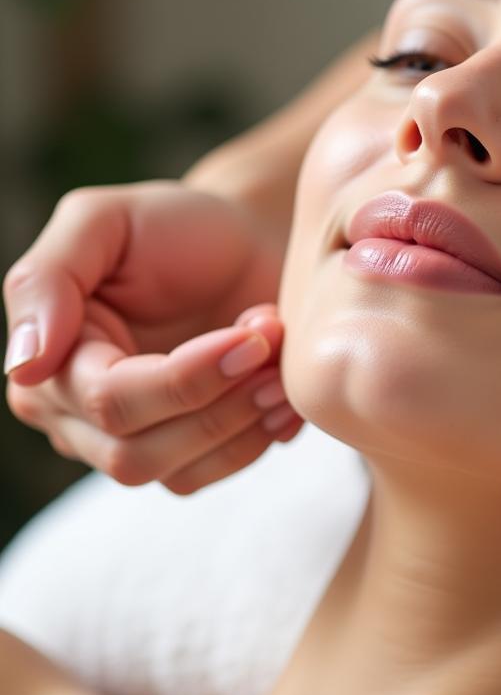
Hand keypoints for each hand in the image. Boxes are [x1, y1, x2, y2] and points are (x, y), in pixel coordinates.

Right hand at [4, 181, 303, 492]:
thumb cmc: (175, 228)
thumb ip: (47, 282)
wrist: (245, 242)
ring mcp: (136, 440)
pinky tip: (282, 389)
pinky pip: (217, 472)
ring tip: (279, 358)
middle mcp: (79, 416)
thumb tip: (23, 367)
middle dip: (220, 403)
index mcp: (51, 362)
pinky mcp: (190, 453)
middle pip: (137, 453)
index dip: (186, 379)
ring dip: (246, 420)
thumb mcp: (102, 222)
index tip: (252, 337)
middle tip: (271, 342)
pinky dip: (261, 435)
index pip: (108, 402)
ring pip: (179, 473)